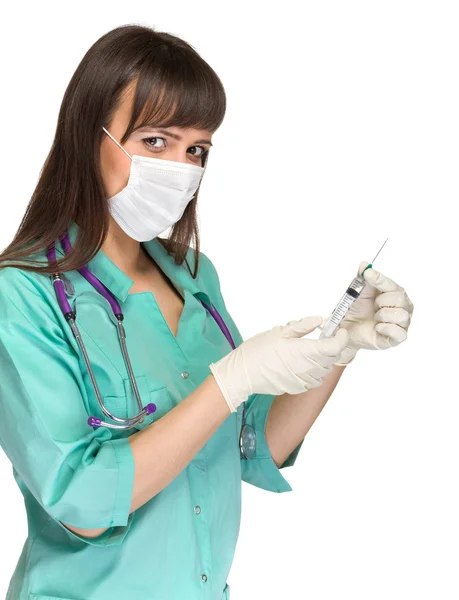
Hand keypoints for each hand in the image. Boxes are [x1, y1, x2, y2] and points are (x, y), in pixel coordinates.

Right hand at [209, 315, 349, 412]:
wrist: (242, 374)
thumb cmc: (257, 351)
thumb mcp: (279, 332)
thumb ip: (302, 326)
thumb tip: (319, 320)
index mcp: (304, 352)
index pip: (334, 347)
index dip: (340, 338)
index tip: (338, 330)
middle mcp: (307, 369)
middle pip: (331, 358)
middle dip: (331, 347)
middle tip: (322, 337)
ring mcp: (303, 381)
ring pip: (324, 370)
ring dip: (323, 360)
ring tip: (310, 351)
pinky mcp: (297, 388)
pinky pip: (314, 379)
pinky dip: (313, 371)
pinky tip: (301, 364)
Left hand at [333, 261, 413, 365]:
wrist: (348, 329)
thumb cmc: (357, 310)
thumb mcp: (358, 292)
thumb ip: (362, 278)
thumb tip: (364, 264)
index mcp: (395, 294)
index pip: (393, 284)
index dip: (380, 279)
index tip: (367, 274)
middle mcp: (403, 307)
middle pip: (400, 298)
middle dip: (381, 301)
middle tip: (373, 306)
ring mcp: (401, 323)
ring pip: (401, 315)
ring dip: (383, 315)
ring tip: (375, 318)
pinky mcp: (397, 339)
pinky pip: (399, 332)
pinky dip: (385, 328)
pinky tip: (377, 327)